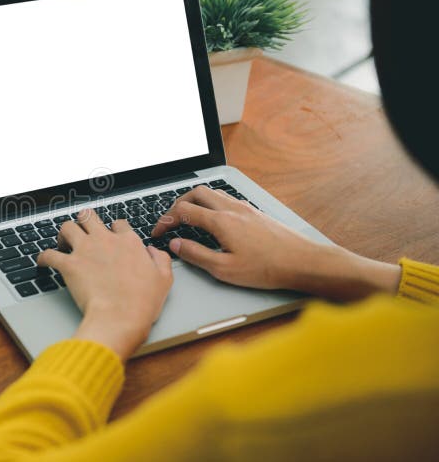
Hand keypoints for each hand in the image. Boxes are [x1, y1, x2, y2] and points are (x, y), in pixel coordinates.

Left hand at [37, 208, 172, 360]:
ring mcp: (85, 251)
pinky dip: (43, 257)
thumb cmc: (142, 303)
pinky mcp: (69, 265)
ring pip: (67, 227)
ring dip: (63, 233)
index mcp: (129, 242)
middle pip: (89, 216)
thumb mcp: (164, 279)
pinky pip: (49, 254)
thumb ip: (160, 259)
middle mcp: (105, 240)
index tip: (110, 237)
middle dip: (84, 221)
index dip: (113, 229)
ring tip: (62, 243)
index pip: (118, 223)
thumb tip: (152, 251)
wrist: (120, 318)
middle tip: (82, 232)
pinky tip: (43, 261)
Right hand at [152, 186, 400, 300]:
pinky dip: (211, 204)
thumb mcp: (225, 270)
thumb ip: (196, 255)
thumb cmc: (267, 268)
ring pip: (212, 192)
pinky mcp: (254, 212)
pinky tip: (213, 220)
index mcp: (220, 221)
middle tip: (169, 220)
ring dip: (194, 201)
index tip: (158, 233)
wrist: (303, 262)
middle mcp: (231, 208)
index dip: (165, 221)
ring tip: (187, 218)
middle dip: (177, 204)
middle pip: (195, 192)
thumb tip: (176, 246)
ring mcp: (244, 207)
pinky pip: (225, 199)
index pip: (183, 211)